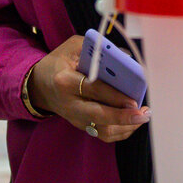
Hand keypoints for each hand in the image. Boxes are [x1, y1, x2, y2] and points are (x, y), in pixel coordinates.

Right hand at [28, 35, 149, 143]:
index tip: (134, 100)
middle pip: (98, 116)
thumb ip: (98, 50)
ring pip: (102, 130)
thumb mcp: (73, 47)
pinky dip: (120, 131)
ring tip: (143, 117)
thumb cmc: (59, 62)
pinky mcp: (80, 126)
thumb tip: (127, 58)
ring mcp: (75, 118)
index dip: (114, 96)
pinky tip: (133, 122)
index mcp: (65, 80)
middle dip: (123, 117)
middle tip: (143, 115)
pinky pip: (103, 134)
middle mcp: (69, 103)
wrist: (39, 85)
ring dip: (125, 127)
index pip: (93, 90)